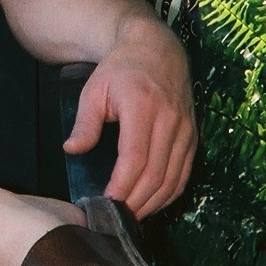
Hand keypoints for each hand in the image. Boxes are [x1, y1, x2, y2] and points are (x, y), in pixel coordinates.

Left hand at [64, 19, 196, 218]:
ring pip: (173, 179)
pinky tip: (152, 202)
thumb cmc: (120, 69)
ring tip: (131, 215)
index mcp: (142, 106)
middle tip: (115, 217)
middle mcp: (169, 120)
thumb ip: (85, 122)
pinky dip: (169, 194)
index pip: (135, 158)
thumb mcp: (95, 89)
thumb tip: (72, 150)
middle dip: (135, 202)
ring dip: (152, 203)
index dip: (123, 186)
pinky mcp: (193, 136)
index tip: (106, 203)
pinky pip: (184, 174)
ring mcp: (185, 130)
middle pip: (156, 174)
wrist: (156, 48)